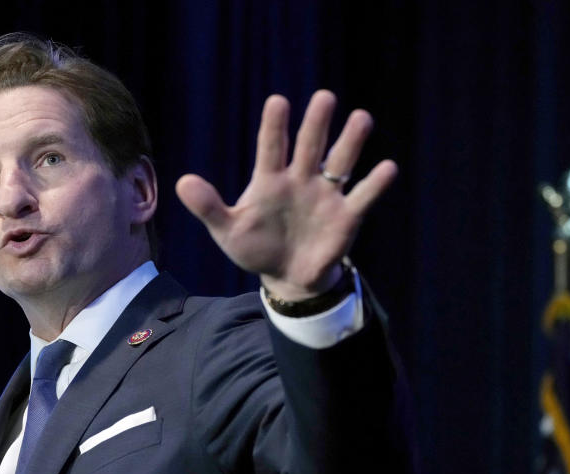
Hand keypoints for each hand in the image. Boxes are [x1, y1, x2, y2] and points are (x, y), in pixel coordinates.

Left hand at [175, 90, 397, 300]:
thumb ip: (208, 207)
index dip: (274, 126)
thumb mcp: (227, 231)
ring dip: (351, 142)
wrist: (286, 278)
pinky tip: (387, 168)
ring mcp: (325, 195)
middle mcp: (301, 179)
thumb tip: (181, 182)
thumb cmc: (255, 249)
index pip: (271, 147)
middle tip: (325, 98)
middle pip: (310, 146)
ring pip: (341, 161)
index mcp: (270, 180)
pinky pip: (363, 196)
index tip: (278, 102)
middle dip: (317, 123)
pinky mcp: (346, 216)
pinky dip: (375, 184)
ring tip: (361, 118)